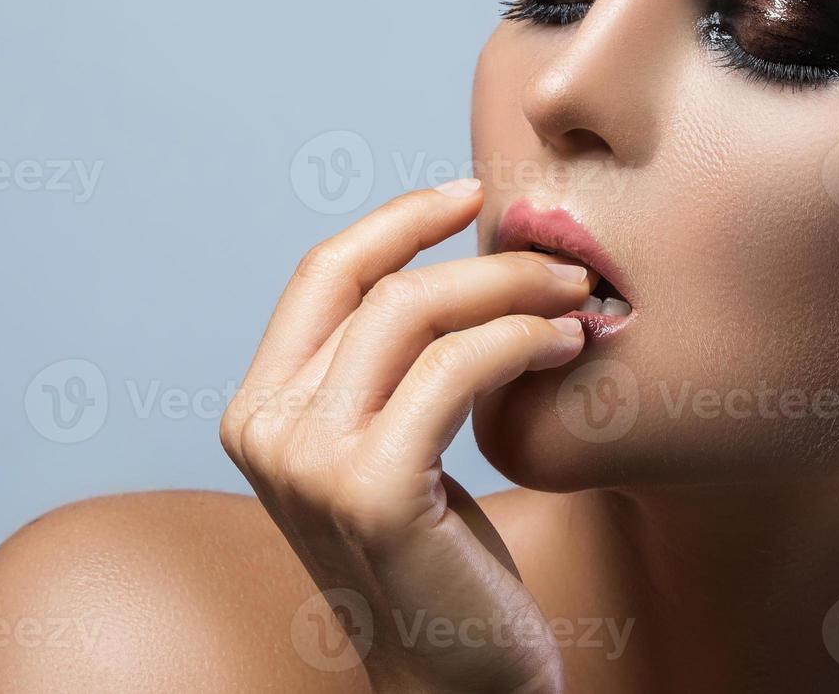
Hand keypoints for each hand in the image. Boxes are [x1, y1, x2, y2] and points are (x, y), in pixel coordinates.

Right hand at [220, 181, 590, 692]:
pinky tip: (564, 347)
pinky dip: (519, 342)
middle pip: (381, 286)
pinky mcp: (371, 490)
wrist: (455, 680)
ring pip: (417, 314)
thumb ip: (391, 365)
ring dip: (513, 293)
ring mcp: (308, 462)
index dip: (398, 218)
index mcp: (261, 408)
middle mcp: (265, 430)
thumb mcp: (394, 445)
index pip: (325, 272)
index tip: (471, 194)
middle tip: (563, 266)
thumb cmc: (438, 560)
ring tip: (577, 302)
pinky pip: (456, 371)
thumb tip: (458, 253)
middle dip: (484, 261)